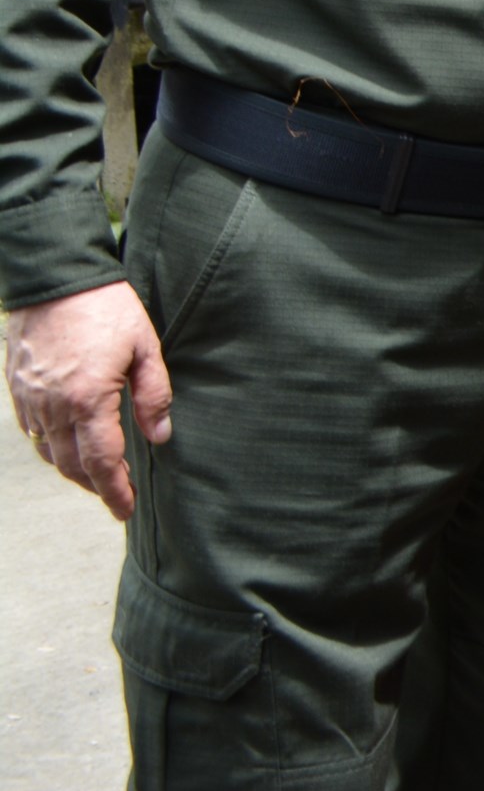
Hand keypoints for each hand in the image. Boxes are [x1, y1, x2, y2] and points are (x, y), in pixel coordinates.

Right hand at [5, 281, 170, 520]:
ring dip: (72, 470)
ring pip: (49, 452)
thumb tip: (160, 436)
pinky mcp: (18, 389)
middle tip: (117, 497)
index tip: (124, 511)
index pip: (102, 461)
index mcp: (88, 400)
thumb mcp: (145, 347)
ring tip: (98, 477)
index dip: (114, 491)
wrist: (56, 279)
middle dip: (95, 486)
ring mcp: (31, 399)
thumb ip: (154, 395)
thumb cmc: (107, 309)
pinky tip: (68, 447)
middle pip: (72, 465)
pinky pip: (32, 432)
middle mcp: (53, 407)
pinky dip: (51, 448)